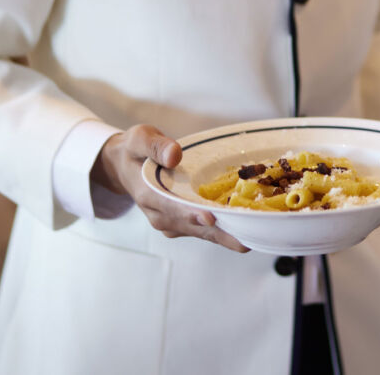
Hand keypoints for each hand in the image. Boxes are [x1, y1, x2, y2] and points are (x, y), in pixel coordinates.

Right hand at [92, 124, 248, 252]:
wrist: (125, 166)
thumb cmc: (136, 150)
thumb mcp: (141, 138)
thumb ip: (156, 145)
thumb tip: (174, 155)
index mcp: (148, 195)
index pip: (172, 207)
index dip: (192, 214)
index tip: (212, 219)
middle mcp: (160, 215)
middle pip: (193, 226)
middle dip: (219, 233)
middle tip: (246, 239)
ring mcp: (171, 222)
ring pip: (202, 233)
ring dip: (226, 235)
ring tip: (253, 237)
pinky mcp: (182, 224)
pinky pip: (205, 230)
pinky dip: (224, 230)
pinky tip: (246, 231)